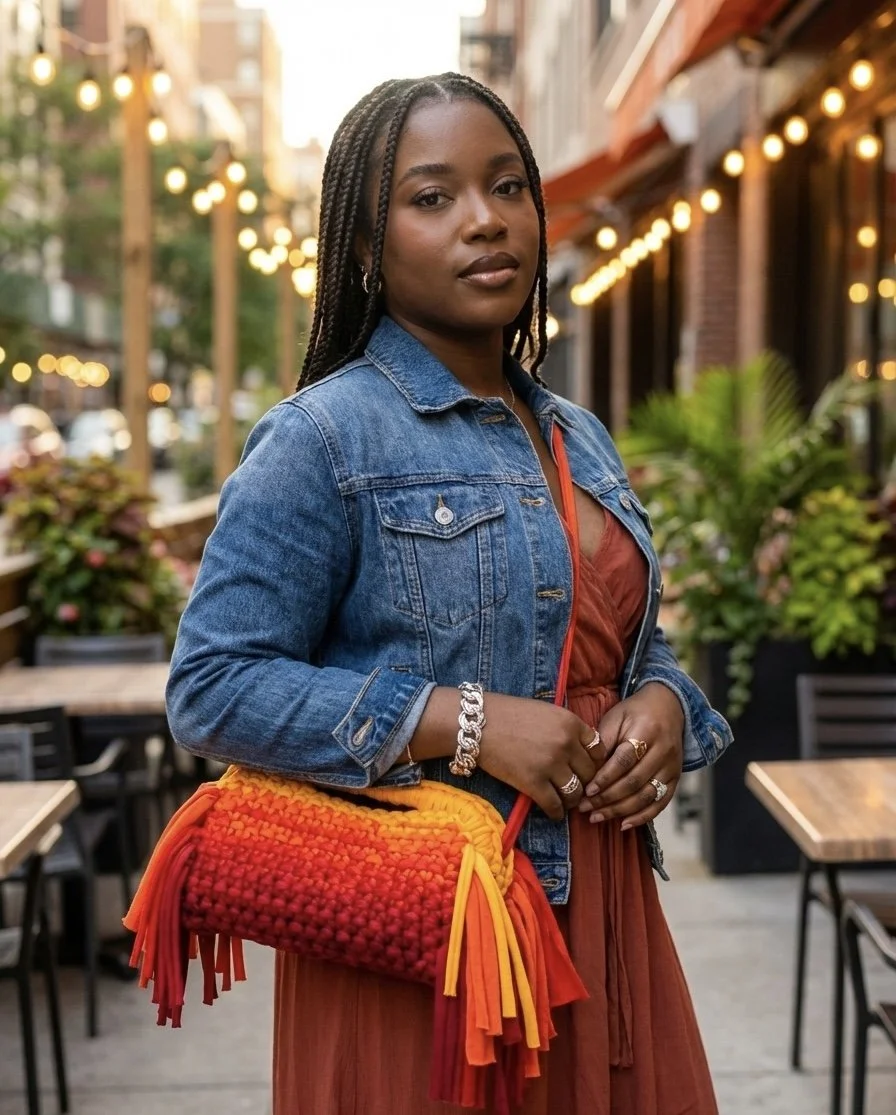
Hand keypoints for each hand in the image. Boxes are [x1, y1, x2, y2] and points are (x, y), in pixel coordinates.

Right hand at [477, 694, 605, 820]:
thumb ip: (565, 728)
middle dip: (584, 783)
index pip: (598, 750)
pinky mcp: (533, 783)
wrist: (475, 724)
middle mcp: (565, 743)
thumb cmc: (507, 714)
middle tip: (575, 787)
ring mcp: (550, 764)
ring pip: (575, 793)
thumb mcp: (544, 712)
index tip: (584, 768)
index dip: (593, 762)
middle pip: (590, 773)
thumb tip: (579, 750)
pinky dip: (555, 812)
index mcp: (570, 722)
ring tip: (564, 801)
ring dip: (571, 800)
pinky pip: (554, 806)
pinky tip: (552, 812)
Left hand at [578, 682, 683, 829]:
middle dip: (607, 798)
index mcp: (646, 731)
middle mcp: (663, 751)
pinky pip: (660, 803)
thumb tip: (588, 767)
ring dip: (620, 810)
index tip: (587, 790)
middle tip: (585, 807)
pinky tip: (624, 824)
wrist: (667, 708)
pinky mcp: (675, 779)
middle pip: (634, 781)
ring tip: (597, 817)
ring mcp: (672, 767)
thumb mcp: (616, 717)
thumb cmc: (635, 713)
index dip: (605, 777)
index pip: (624, 760)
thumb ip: (604, 741)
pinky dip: (642, 817)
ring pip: (646, 796)